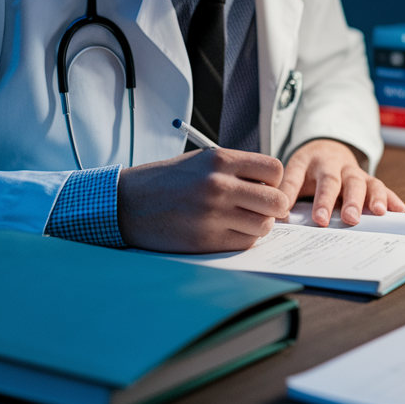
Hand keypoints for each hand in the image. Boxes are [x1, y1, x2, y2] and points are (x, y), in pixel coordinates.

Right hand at [117, 147, 289, 252]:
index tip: (263, 187)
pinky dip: (242, 239)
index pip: (274, 170)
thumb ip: (236, 169)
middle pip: (276, 201)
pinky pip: (244, 243)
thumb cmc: (167, 181)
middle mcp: (219, 185)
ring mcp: (213, 215)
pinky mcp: (206, 241)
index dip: (273, 181)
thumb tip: (271, 187)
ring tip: (240, 220)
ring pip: (264, 226)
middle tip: (261, 209)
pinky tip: (226, 231)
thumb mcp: (201, 161)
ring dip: (258, 225)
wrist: (127, 203)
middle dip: (274, 207)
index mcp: (220, 160)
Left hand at [276, 139, 404, 226]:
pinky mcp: (367, 179)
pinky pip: (381, 187)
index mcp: (311, 162)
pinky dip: (390, 197)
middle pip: (343, 181)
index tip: (319, 220)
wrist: (325, 148)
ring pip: (365, 181)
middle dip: (348, 200)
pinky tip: (399, 209)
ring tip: (377, 213)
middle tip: (349, 219)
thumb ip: (287, 191)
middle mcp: (335, 165)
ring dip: (372, 197)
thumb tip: (276, 216)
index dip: (318, 200)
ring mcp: (353, 171)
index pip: (314, 180)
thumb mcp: (293, 172)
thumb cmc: (307, 167)